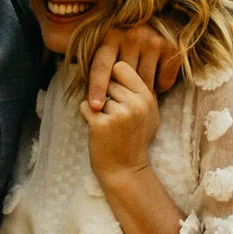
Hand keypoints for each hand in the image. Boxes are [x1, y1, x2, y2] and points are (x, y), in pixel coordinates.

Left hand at [80, 55, 162, 181]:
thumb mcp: (147, 113)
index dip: (114, 78)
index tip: (116, 92)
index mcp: (147, 97)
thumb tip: (118, 64)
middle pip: (107, 80)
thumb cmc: (134, 140)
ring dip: (96, 106)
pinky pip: (85, 106)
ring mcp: (118, 114)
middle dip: (105, 94)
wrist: (126, 170)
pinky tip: (98, 129)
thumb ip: (138, 90)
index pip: (121, 67)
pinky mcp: (101, 124)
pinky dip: (86, 116)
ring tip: (108, 124)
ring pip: (95, 93)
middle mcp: (136, 104)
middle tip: (114, 116)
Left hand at [86, 18, 183, 107]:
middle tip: (122, 96)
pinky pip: (163, 83)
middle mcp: (132, 36)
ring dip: (142, 91)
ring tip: (138, 89)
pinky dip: (160, 87)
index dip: (97, 87)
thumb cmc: (126, 41)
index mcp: (111, 35)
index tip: (95, 107)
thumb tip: (78, 91)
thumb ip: (95, 63)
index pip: (101, 66)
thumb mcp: (107, 44)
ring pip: (145, 84)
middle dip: (122, 91)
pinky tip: (156, 80)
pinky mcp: (172, 49)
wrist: (161, 19)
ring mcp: (154, 42)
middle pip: (124, 79)